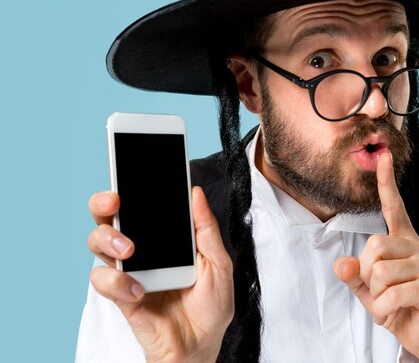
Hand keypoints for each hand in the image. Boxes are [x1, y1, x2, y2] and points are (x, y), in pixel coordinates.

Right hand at [87, 187, 233, 362]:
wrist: (201, 346)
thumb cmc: (210, 306)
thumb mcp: (218, 263)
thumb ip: (205, 229)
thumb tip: (195, 193)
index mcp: (164, 238)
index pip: (141, 207)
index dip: (131, 188)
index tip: (132, 174)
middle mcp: (141, 250)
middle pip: (109, 217)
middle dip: (104, 203)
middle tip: (115, 201)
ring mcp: (128, 271)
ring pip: (97, 243)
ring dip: (108, 239)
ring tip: (129, 249)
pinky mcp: (119, 295)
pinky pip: (103, 280)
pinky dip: (117, 283)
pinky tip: (139, 291)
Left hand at [333, 151, 418, 362]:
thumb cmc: (395, 305)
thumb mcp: (366, 288)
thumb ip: (353, 273)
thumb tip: (342, 264)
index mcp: (402, 240)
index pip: (394, 207)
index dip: (386, 183)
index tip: (384, 156)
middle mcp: (418, 246)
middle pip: (374, 245)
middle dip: (365, 273)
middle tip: (376, 292)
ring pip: (381, 272)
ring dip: (375, 296)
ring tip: (388, 304)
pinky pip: (392, 294)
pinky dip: (383, 309)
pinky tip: (395, 313)